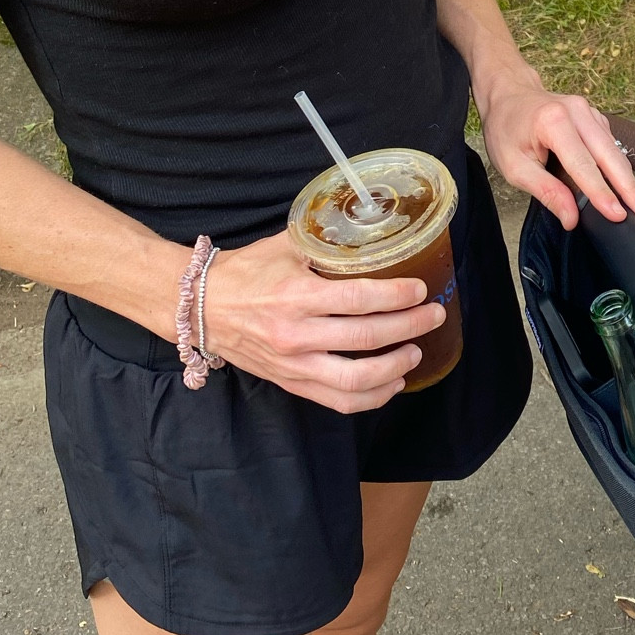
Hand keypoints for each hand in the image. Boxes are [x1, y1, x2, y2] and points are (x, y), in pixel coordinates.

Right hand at [203, 231, 445, 412]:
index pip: (359, 299)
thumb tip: (369, 234)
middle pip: (366, 338)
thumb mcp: (284, 246)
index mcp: (296, 295)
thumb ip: (325, 242)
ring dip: (395, 368)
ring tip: (416, 352)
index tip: (420, 289)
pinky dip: (371, 396)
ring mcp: (293, 365)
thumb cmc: (245, 271)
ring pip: (356, 381)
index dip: (397, 296)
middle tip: (433, 315)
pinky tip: (392, 382)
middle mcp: (296, 335)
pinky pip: (337, 400)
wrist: (201, 307)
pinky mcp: (291, 384)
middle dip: (410, 327)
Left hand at [478, 72, 634, 231]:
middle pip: (610, 156)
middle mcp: (576, 112)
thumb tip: (572, 218)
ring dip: (628, 179)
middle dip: (629, 188)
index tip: (618, 215)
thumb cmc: (506, 129)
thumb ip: (545, 191)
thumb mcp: (513, 166)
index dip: (602, 194)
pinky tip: (624, 185)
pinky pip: (610, 143)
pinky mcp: (593, 115)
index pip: (583, 166)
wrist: (508, 93)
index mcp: (553, 123)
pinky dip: (618, 165)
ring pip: (614, 150)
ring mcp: (588, 111)